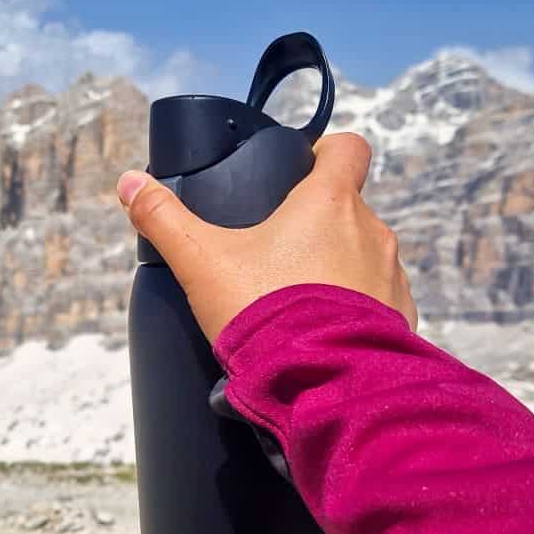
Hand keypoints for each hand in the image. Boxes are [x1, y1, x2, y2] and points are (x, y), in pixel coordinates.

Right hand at [116, 133, 418, 342]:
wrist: (322, 386)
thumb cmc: (265, 314)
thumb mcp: (202, 263)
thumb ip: (164, 219)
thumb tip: (130, 183)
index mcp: (331, 202)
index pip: (349, 148)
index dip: (326, 153)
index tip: (299, 172)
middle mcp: (372, 231)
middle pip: (350, 206)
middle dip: (319, 223)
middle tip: (280, 252)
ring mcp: (392, 275)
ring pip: (365, 254)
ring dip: (340, 267)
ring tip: (299, 299)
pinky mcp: (402, 318)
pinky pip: (381, 301)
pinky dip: (357, 309)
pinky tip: (324, 332)